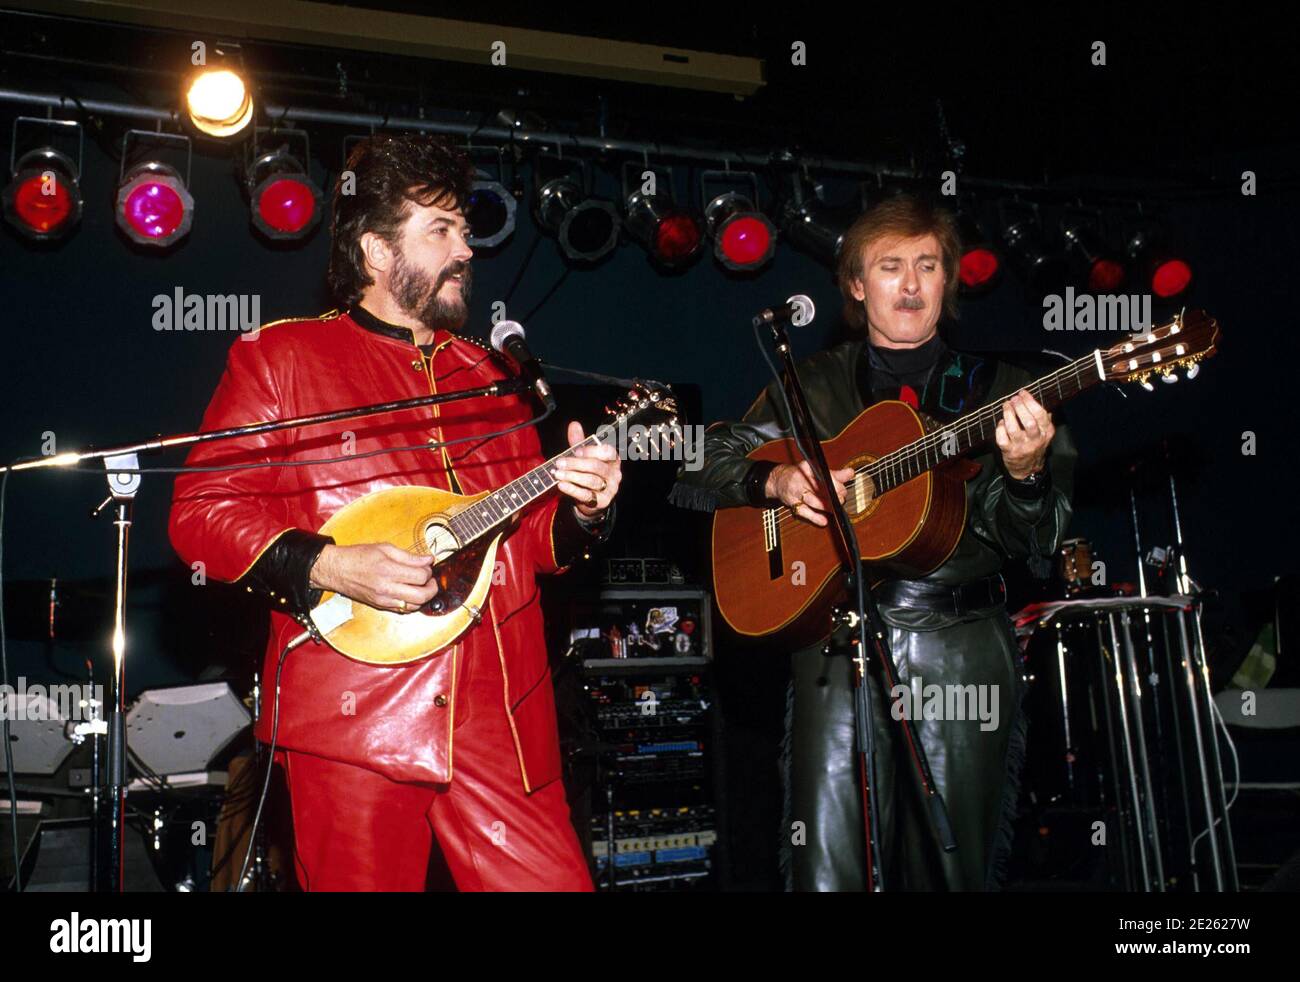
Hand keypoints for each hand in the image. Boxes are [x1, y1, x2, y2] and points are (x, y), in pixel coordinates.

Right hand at [309, 542, 437, 612]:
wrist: (337, 569)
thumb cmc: (358, 556)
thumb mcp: (384, 548)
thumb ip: (409, 556)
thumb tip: (428, 559)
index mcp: (388, 570)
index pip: (421, 576)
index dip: (428, 571)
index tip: (427, 566)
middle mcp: (387, 588)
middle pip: (422, 595)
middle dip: (432, 588)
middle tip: (430, 580)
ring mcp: (383, 599)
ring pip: (414, 606)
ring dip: (423, 597)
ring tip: (420, 586)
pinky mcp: (380, 606)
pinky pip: (403, 610)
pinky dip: (411, 603)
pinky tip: (410, 593)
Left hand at [553, 420, 621, 518]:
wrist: (592, 499)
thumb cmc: (589, 473)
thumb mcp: (584, 456)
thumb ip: (579, 441)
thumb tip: (574, 424)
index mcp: (612, 459)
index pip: (607, 452)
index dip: (591, 451)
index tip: (576, 450)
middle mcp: (614, 473)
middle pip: (596, 466)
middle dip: (576, 464)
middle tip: (559, 462)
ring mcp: (610, 489)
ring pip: (591, 481)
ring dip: (572, 476)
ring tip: (557, 474)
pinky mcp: (602, 502)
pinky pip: (586, 495)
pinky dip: (572, 489)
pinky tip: (561, 484)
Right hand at [765, 461, 855, 526]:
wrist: (779, 481)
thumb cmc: (801, 475)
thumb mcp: (816, 470)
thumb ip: (834, 474)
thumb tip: (850, 473)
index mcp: (807, 469)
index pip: (823, 475)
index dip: (835, 483)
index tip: (843, 489)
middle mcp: (800, 479)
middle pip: (818, 487)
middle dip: (832, 494)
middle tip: (841, 499)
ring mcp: (795, 492)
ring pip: (812, 500)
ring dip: (826, 505)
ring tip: (835, 508)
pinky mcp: (792, 504)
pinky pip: (803, 512)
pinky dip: (814, 517)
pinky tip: (823, 521)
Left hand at [995, 389, 1054, 479]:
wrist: (1028, 470)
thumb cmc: (1035, 446)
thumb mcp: (1045, 434)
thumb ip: (1044, 419)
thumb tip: (1041, 403)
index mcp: (1046, 432)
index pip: (1041, 415)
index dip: (1030, 402)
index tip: (1023, 393)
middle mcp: (1035, 440)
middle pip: (1028, 421)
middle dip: (1019, 407)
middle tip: (1013, 399)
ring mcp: (1021, 446)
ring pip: (1013, 428)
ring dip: (1008, 414)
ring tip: (1006, 405)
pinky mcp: (1009, 452)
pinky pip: (1002, 438)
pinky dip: (1000, 427)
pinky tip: (1001, 422)